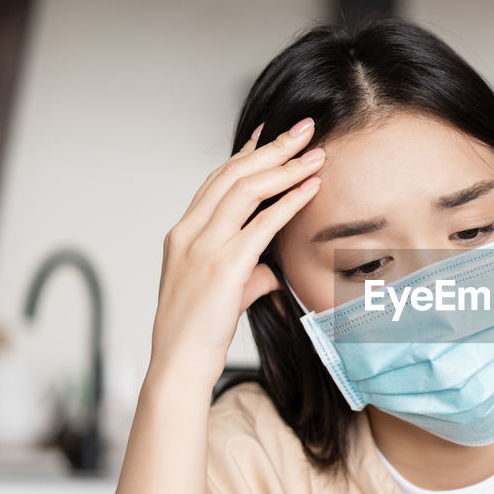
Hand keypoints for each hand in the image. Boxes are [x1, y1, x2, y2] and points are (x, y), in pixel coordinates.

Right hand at [149, 118, 323, 386]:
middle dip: (272, 148)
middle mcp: (189, 233)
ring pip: (246, 190)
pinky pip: (261, 225)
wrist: (179, 364)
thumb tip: (272, 271)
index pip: (216, 180)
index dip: (245, 154)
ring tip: (315, 152)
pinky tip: (310, 188)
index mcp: (183, 234)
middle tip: (303, 129)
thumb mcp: (224, 294)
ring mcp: (203, 248)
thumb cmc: (198, 333)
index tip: (268, 132)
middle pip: (233, 174)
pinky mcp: (223, 267)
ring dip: (285, 167)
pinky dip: (288, 202)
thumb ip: (248, 274)